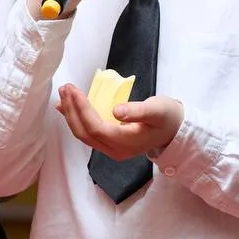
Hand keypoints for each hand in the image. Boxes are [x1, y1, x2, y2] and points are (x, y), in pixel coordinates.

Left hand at [55, 84, 181, 159]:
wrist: (174, 129)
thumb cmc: (167, 117)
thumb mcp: (156, 110)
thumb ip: (137, 111)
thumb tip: (116, 111)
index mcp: (126, 143)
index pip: (96, 128)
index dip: (83, 110)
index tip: (75, 91)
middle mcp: (115, 150)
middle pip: (85, 133)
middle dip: (72, 111)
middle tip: (65, 88)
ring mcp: (111, 149)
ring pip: (83, 134)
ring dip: (71, 114)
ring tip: (64, 94)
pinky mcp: (110, 143)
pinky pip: (88, 133)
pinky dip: (76, 119)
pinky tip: (68, 107)